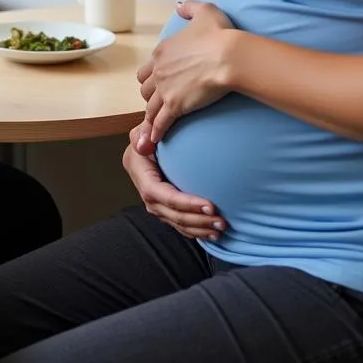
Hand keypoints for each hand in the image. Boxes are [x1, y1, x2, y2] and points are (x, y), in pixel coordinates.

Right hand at [122, 125, 226, 240]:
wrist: (147, 143)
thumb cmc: (149, 135)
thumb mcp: (142, 129)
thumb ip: (144, 133)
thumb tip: (143, 145)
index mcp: (141, 174)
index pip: (164, 195)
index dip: (186, 203)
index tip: (210, 206)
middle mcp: (146, 193)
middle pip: (172, 213)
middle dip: (197, 220)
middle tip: (221, 221)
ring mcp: (153, 203)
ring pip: (176, 222)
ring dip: (199, 228)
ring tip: (219, 228)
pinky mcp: (162, 208)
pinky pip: (177, 224)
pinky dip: (193, 231)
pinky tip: (209, 233)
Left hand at [134, 0, 236, 149]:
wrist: (229, 56)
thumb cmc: (220, 34)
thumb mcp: (204, 11)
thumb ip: (189, 8)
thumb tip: (179, 6)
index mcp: (163, 51)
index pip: (148, 69)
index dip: (153, 78)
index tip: (160, 85)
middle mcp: (159, 70)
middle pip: (145, 89)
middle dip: (150, 97)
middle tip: (158, 105)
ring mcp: (165, 89)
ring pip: (149, 107)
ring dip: (151, 117)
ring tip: (152, 128)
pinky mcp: (174, 106)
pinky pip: (160, 122)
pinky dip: (156, 131)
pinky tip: (155, 140)